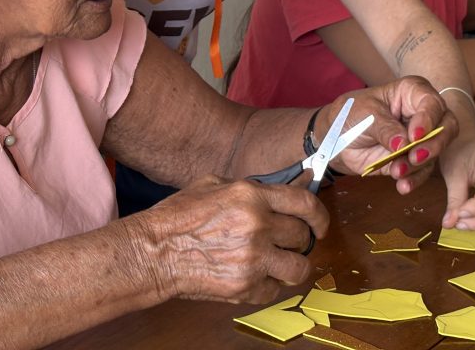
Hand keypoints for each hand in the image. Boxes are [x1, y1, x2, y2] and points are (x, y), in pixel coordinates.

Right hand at [139, 175, 327, 303]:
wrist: (154, 252)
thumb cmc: (179, 216)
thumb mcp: (214, 184)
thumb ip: (251, 188)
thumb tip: (284, 190)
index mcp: (251, 196)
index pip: (304, 203)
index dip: (319, 214)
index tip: (320, 223)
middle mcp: (257, 226)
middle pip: (303, 236)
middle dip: (298, 240)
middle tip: (286, 242)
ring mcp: (252, 259)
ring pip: (299, 268)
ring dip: (292, 265)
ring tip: (278, 262)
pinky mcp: (244, 286)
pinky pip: (274, 290)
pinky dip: (267, 285)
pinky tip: (251, 275)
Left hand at [323, 76, 458, 193]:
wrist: (335, 137)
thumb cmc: (351, 114)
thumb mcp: (366, 114)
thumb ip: (386, 128)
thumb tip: (405, 145)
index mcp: (412, 92)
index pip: (431, 103)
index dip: (428, 119)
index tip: (414, 136)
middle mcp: (422, 114)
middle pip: (446, 127)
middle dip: (434, 144)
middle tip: (415, 157)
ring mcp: (420, 138)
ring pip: (435, 151)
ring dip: (419, 165)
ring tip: (397, 172)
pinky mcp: (413, 159)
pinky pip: (422, 171)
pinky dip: (414, 180)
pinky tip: (402, 186)